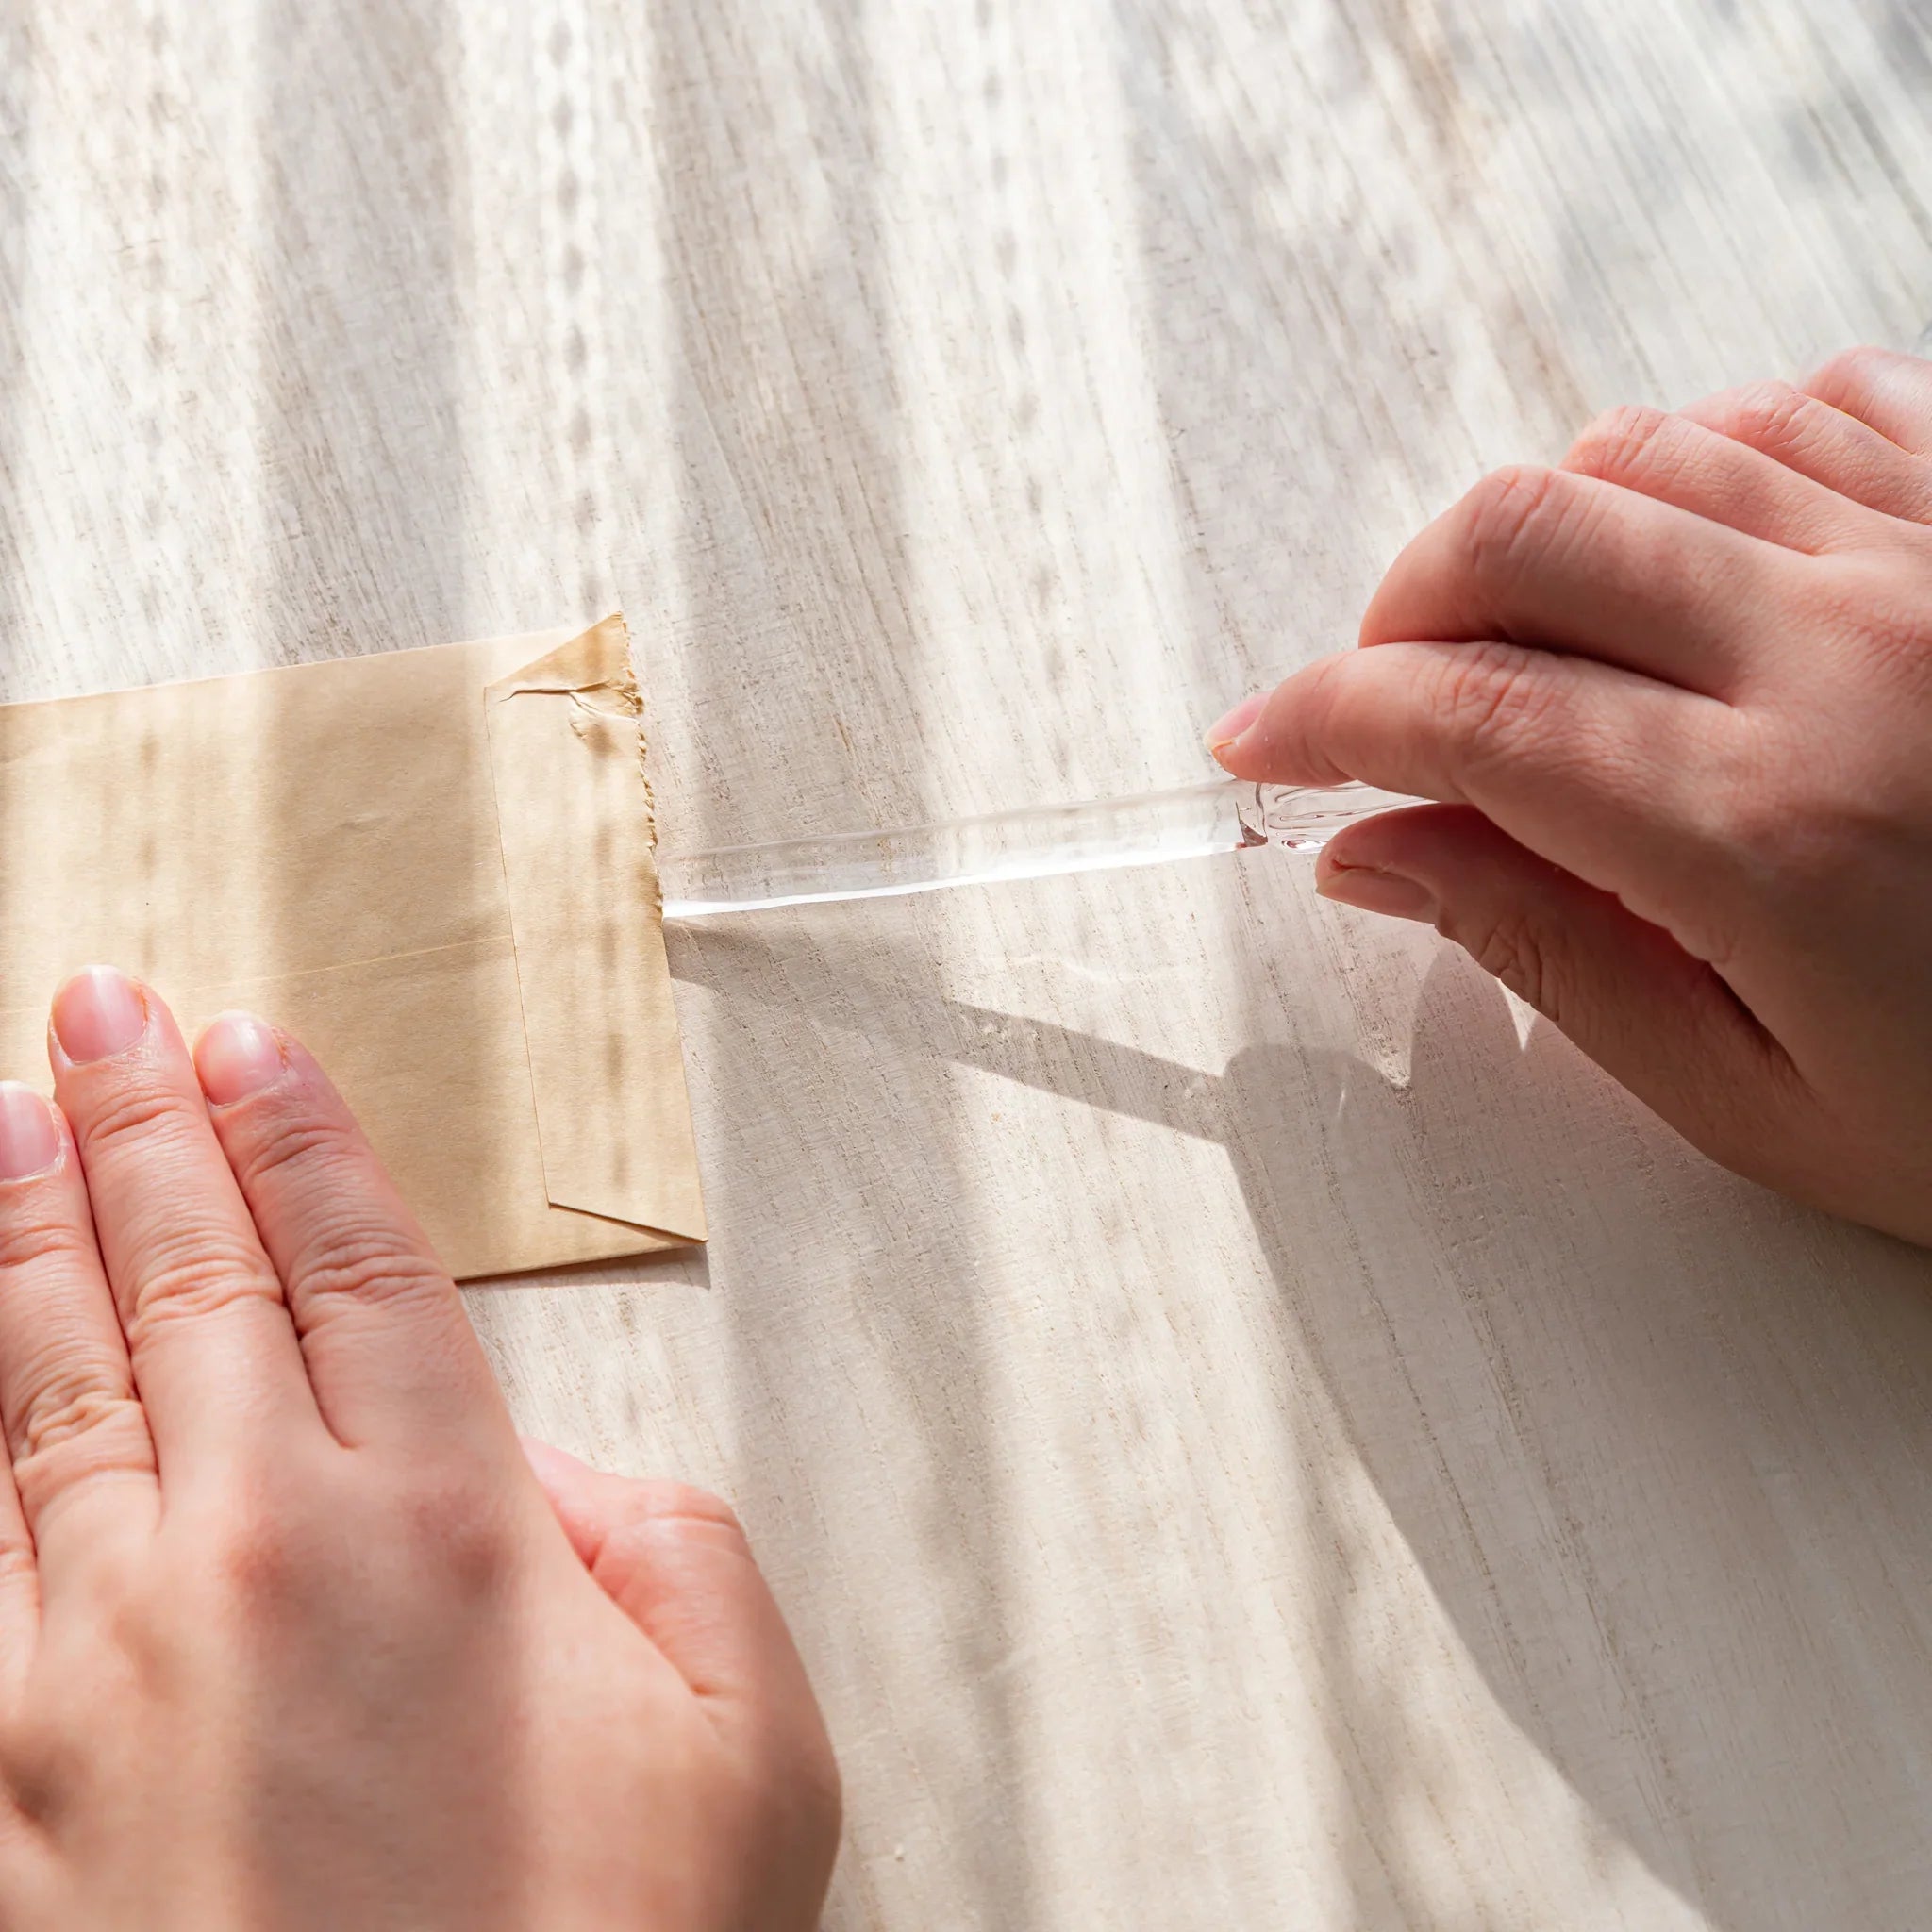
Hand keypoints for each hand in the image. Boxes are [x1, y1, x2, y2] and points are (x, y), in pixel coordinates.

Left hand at [0, 968, 837, 1929]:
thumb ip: (687, 1556)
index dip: (301, 1138)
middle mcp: (262, 1561)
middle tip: (103, 1019)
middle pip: (187, 1280)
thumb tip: (572, 1483)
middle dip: (142, 1125)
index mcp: (451, 1533)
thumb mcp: (755, 1751)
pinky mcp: (3, 1793)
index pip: (360, 1264)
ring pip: (46, 1385)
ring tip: (8, 1125)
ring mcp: (101, 1674)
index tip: (252, 1044)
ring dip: (25, 1233)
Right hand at [1211, 347, 1931, 1243]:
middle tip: (1376, 699)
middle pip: (1521, 533)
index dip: (1323, 717)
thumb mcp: (1753, 1095)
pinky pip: (1808, 405)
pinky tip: (1678, 553)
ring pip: (1644, 448)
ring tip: (1520, 644)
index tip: (1266, 744)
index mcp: (1769, 827)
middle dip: (1395, 606)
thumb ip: (1542, 950)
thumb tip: (1379, 855)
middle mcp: (1851, 654)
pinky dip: (1695, 458)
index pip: (1460, 716)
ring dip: (1530, 537)